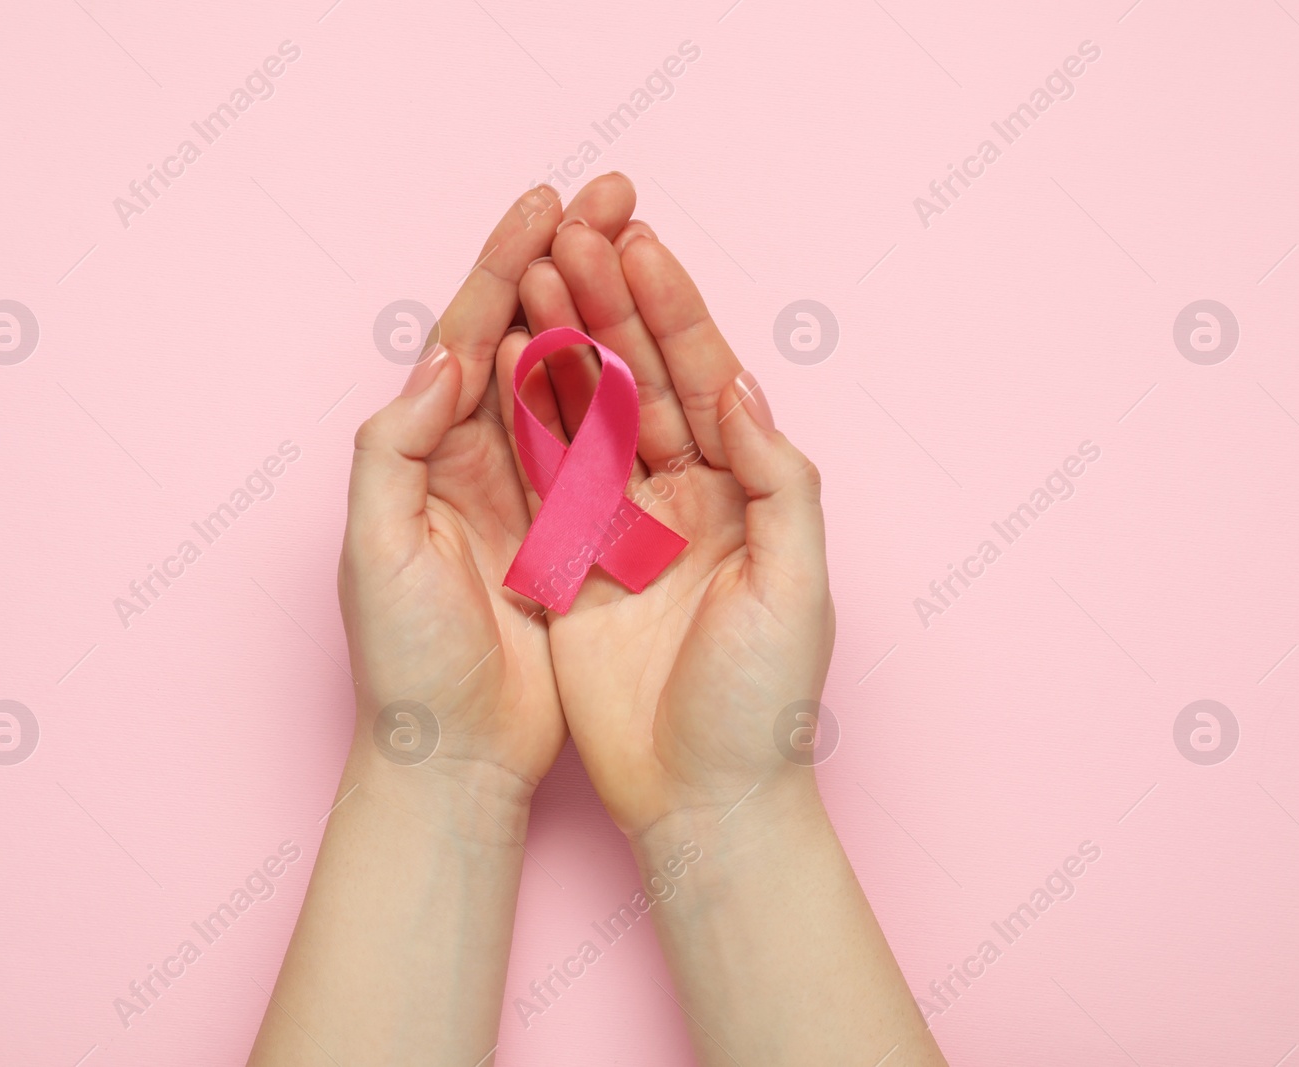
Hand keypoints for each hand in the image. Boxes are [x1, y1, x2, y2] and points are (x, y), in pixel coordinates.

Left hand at [339, 178, 635, 800]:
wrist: (453, 758)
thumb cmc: (405, 664)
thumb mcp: (376, 553)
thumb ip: (394, 448)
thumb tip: (444, 357)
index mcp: (422, 449)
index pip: (466, 330)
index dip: (507, 261)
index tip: (552, 203)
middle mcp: (471, 456)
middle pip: (524, 332)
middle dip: (568, 259)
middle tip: (615, 192)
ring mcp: (526, 490)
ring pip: (570, 375)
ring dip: (605, 308)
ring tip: (642, 245)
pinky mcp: (572, 531)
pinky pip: (604, 442)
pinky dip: (629, 388)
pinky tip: (663, 349)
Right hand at [496, 208, 833, 839]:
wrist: (699, 801)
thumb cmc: (761, 705)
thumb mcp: (796, 588)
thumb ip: (780, 482)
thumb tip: (742, 384)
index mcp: (745, 493)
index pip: (705, 378)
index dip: (672, 310)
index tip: (637, 240)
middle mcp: (684, 497)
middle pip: (640, 379)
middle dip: (608, 303)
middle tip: (573, 228)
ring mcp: (623, 526)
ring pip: (587, 411)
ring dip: (562, 341)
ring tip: (532, 268)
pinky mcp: (573, 562)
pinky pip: (545, 474)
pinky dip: (526, 416)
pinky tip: (502, 358)